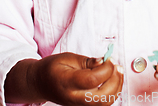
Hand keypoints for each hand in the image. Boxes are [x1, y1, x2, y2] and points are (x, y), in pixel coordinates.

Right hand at [5, 52, 123, 105]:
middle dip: (114, 81)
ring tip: (117, 71)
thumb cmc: (52, 68)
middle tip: (117, 66)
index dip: (105, 69)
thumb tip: (103, 61)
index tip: (109, 58)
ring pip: (104, 103)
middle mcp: (73, 98)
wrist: (40, 83)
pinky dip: (112, 92)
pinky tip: (112, 78)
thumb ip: (87, 61)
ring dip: (116, 87)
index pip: (91, 80)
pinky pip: (102, 103)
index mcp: (66, 83)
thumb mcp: (67, 57)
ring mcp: (78, 105)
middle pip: (101, 97)